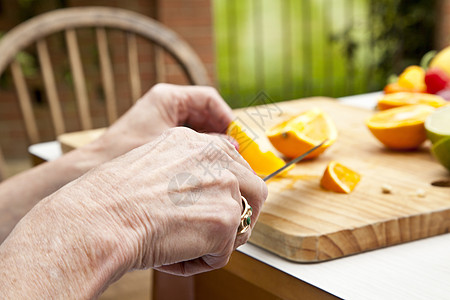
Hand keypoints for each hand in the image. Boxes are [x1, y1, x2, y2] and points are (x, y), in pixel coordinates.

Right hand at [48, 128, 265, 276]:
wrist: (99, 219)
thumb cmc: (110, 200)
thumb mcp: (150, 165)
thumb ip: (184, 170)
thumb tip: (206, 192)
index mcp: (193, 142)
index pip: (233, 164)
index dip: (229, 191)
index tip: (216, 206)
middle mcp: (214, 156)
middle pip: (254, 189)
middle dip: (238, 215)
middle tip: (213, 234)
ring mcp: (224, 185)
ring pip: (242, 222)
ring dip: (220, 240)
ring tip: (186, 246)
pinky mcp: (225, 218)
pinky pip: (223, 252)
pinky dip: (202, 261)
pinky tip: (174, 256)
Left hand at [90, 83, 233, 160]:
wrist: (93, 172)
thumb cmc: (126, 156)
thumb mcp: (174, 149)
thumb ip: (206, 145)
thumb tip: (232, 147)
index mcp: (168, 98)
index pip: (209, 100)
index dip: (227, 117)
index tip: (239, 137)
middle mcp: (166, 105)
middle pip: (206, 113)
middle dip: (222, 132)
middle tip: (236, 152)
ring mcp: (163, 121)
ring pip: (199, 129)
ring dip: (213, 144)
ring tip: (224, 162)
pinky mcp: (160, 137)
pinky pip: (189, 141)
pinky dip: (200, 152)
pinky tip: (207, 167)